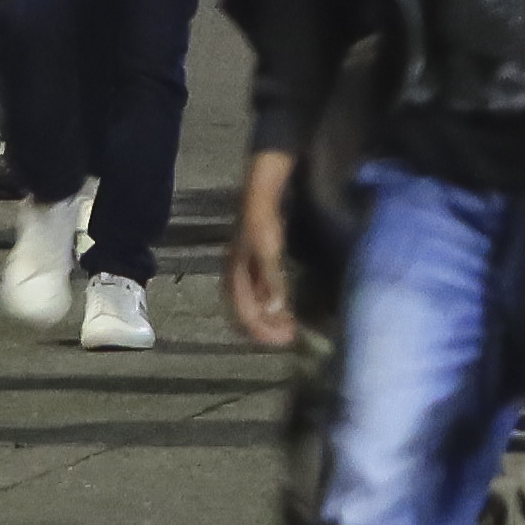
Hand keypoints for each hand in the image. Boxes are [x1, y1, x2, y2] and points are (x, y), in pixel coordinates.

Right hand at [224, 154, 303, 347]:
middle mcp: (237, 272)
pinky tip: (284, 307)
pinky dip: (271, 304)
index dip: (261, 330)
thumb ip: (271, 278)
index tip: (285, 341)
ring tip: (288, 329)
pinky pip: (259, 290)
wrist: (262, 183)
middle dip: (264, 329)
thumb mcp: (268, 247)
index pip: (243, 312)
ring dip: (268, 319)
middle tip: (289, 339)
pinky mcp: (257, 258)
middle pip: (244, 311)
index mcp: (235, 273)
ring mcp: (246, 265)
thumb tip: (274, 311)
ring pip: (251, 302)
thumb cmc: (263, 214)